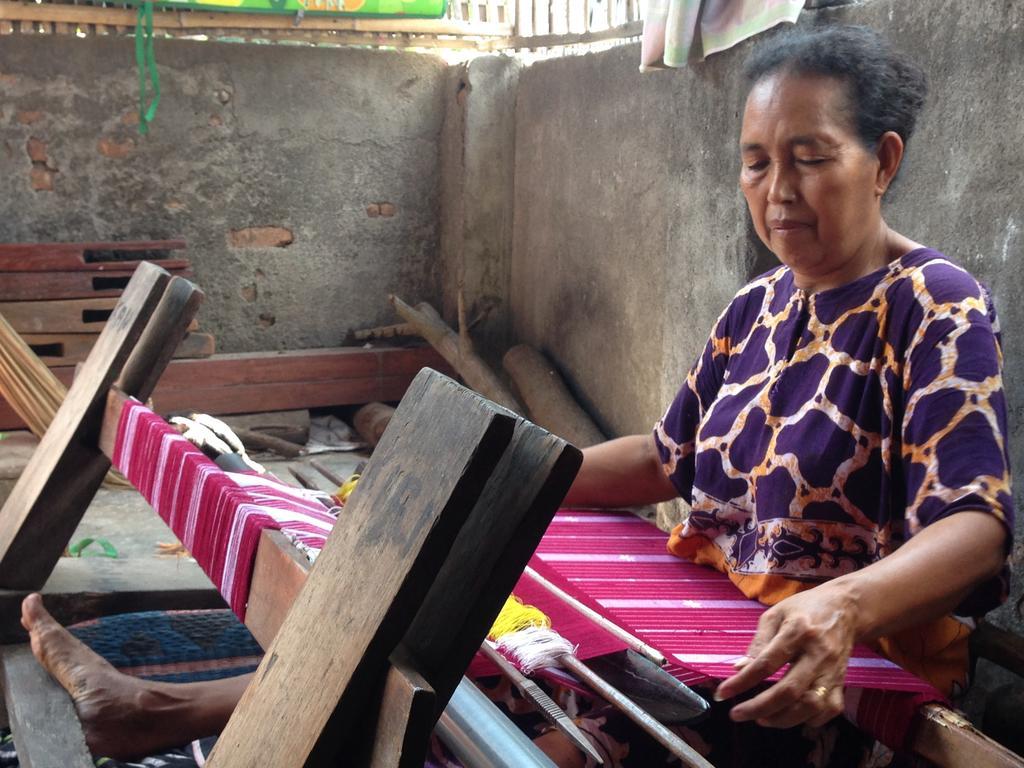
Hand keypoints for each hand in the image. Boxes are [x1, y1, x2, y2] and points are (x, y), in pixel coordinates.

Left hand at [714, 581, 858, 728]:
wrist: (846, 608)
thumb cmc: (804, 609)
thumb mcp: (775, 614)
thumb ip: (758, 642)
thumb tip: (739, 669)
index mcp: (797, 631)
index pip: (767, 663)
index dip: (743, 681)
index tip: (723, 693)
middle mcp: (818, 653)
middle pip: (790, 690)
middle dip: (760, 707)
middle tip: (738, 714)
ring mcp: (833, 670)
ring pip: (811, 705)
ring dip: (783, 718)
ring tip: (761, 718)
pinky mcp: (842, 681)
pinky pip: (829, 709)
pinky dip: (809, 719)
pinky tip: (791, 715)